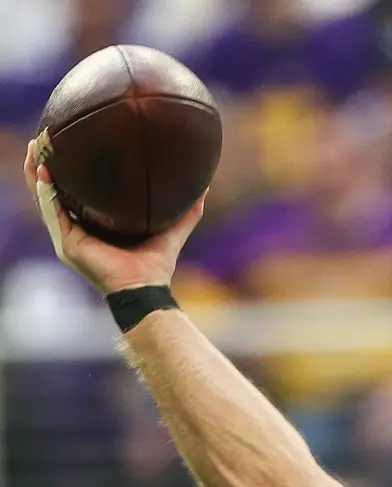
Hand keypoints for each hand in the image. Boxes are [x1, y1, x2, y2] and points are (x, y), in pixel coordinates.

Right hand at [24, 137, 205, 294]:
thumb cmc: (156, 266)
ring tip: (34, 147)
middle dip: (44, 165)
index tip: (68, 143)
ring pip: (44, 199)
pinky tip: (43, 171)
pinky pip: (51, 213)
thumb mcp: (172, 230)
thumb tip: (205, 186)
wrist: (145, 290)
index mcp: (95, 225)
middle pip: (54, 192)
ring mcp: (68, 238)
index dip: (69, 170)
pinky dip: (45, 192)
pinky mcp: (67, 244)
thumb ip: (187, 210)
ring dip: (36, 172)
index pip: (76, 193)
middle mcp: (77, 230)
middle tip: (42, 139)